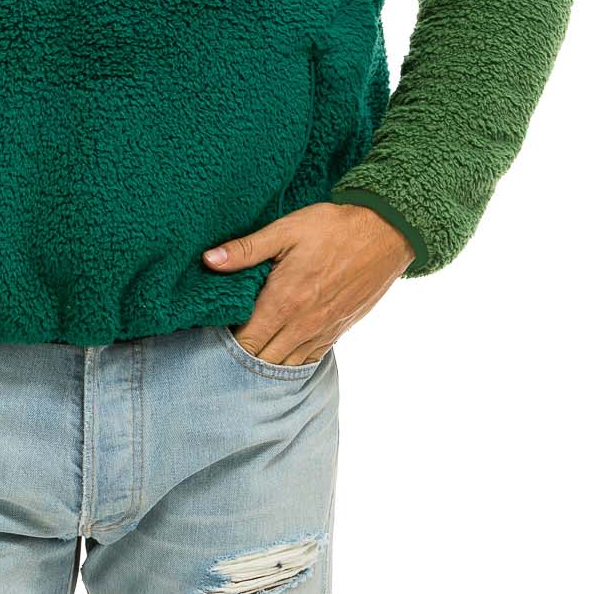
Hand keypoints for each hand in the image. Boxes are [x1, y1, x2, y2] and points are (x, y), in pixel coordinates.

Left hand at [201, 201, 415, 364]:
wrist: (384, 234)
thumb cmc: (332, 228)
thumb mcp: (285, 230)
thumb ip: (245, 250)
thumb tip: (208, 260)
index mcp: (283, 301)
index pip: (245, 341)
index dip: (226, 341)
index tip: (217, 329)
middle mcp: (301, 325)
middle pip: (262, 360)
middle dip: (243, 355)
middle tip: (229, 340)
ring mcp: (321, 332)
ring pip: (285, 365)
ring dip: (266, 361)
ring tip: (252, 346)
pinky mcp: (337, 332)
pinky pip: (308, 360)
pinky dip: (291, 360)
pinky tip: (280, 349)